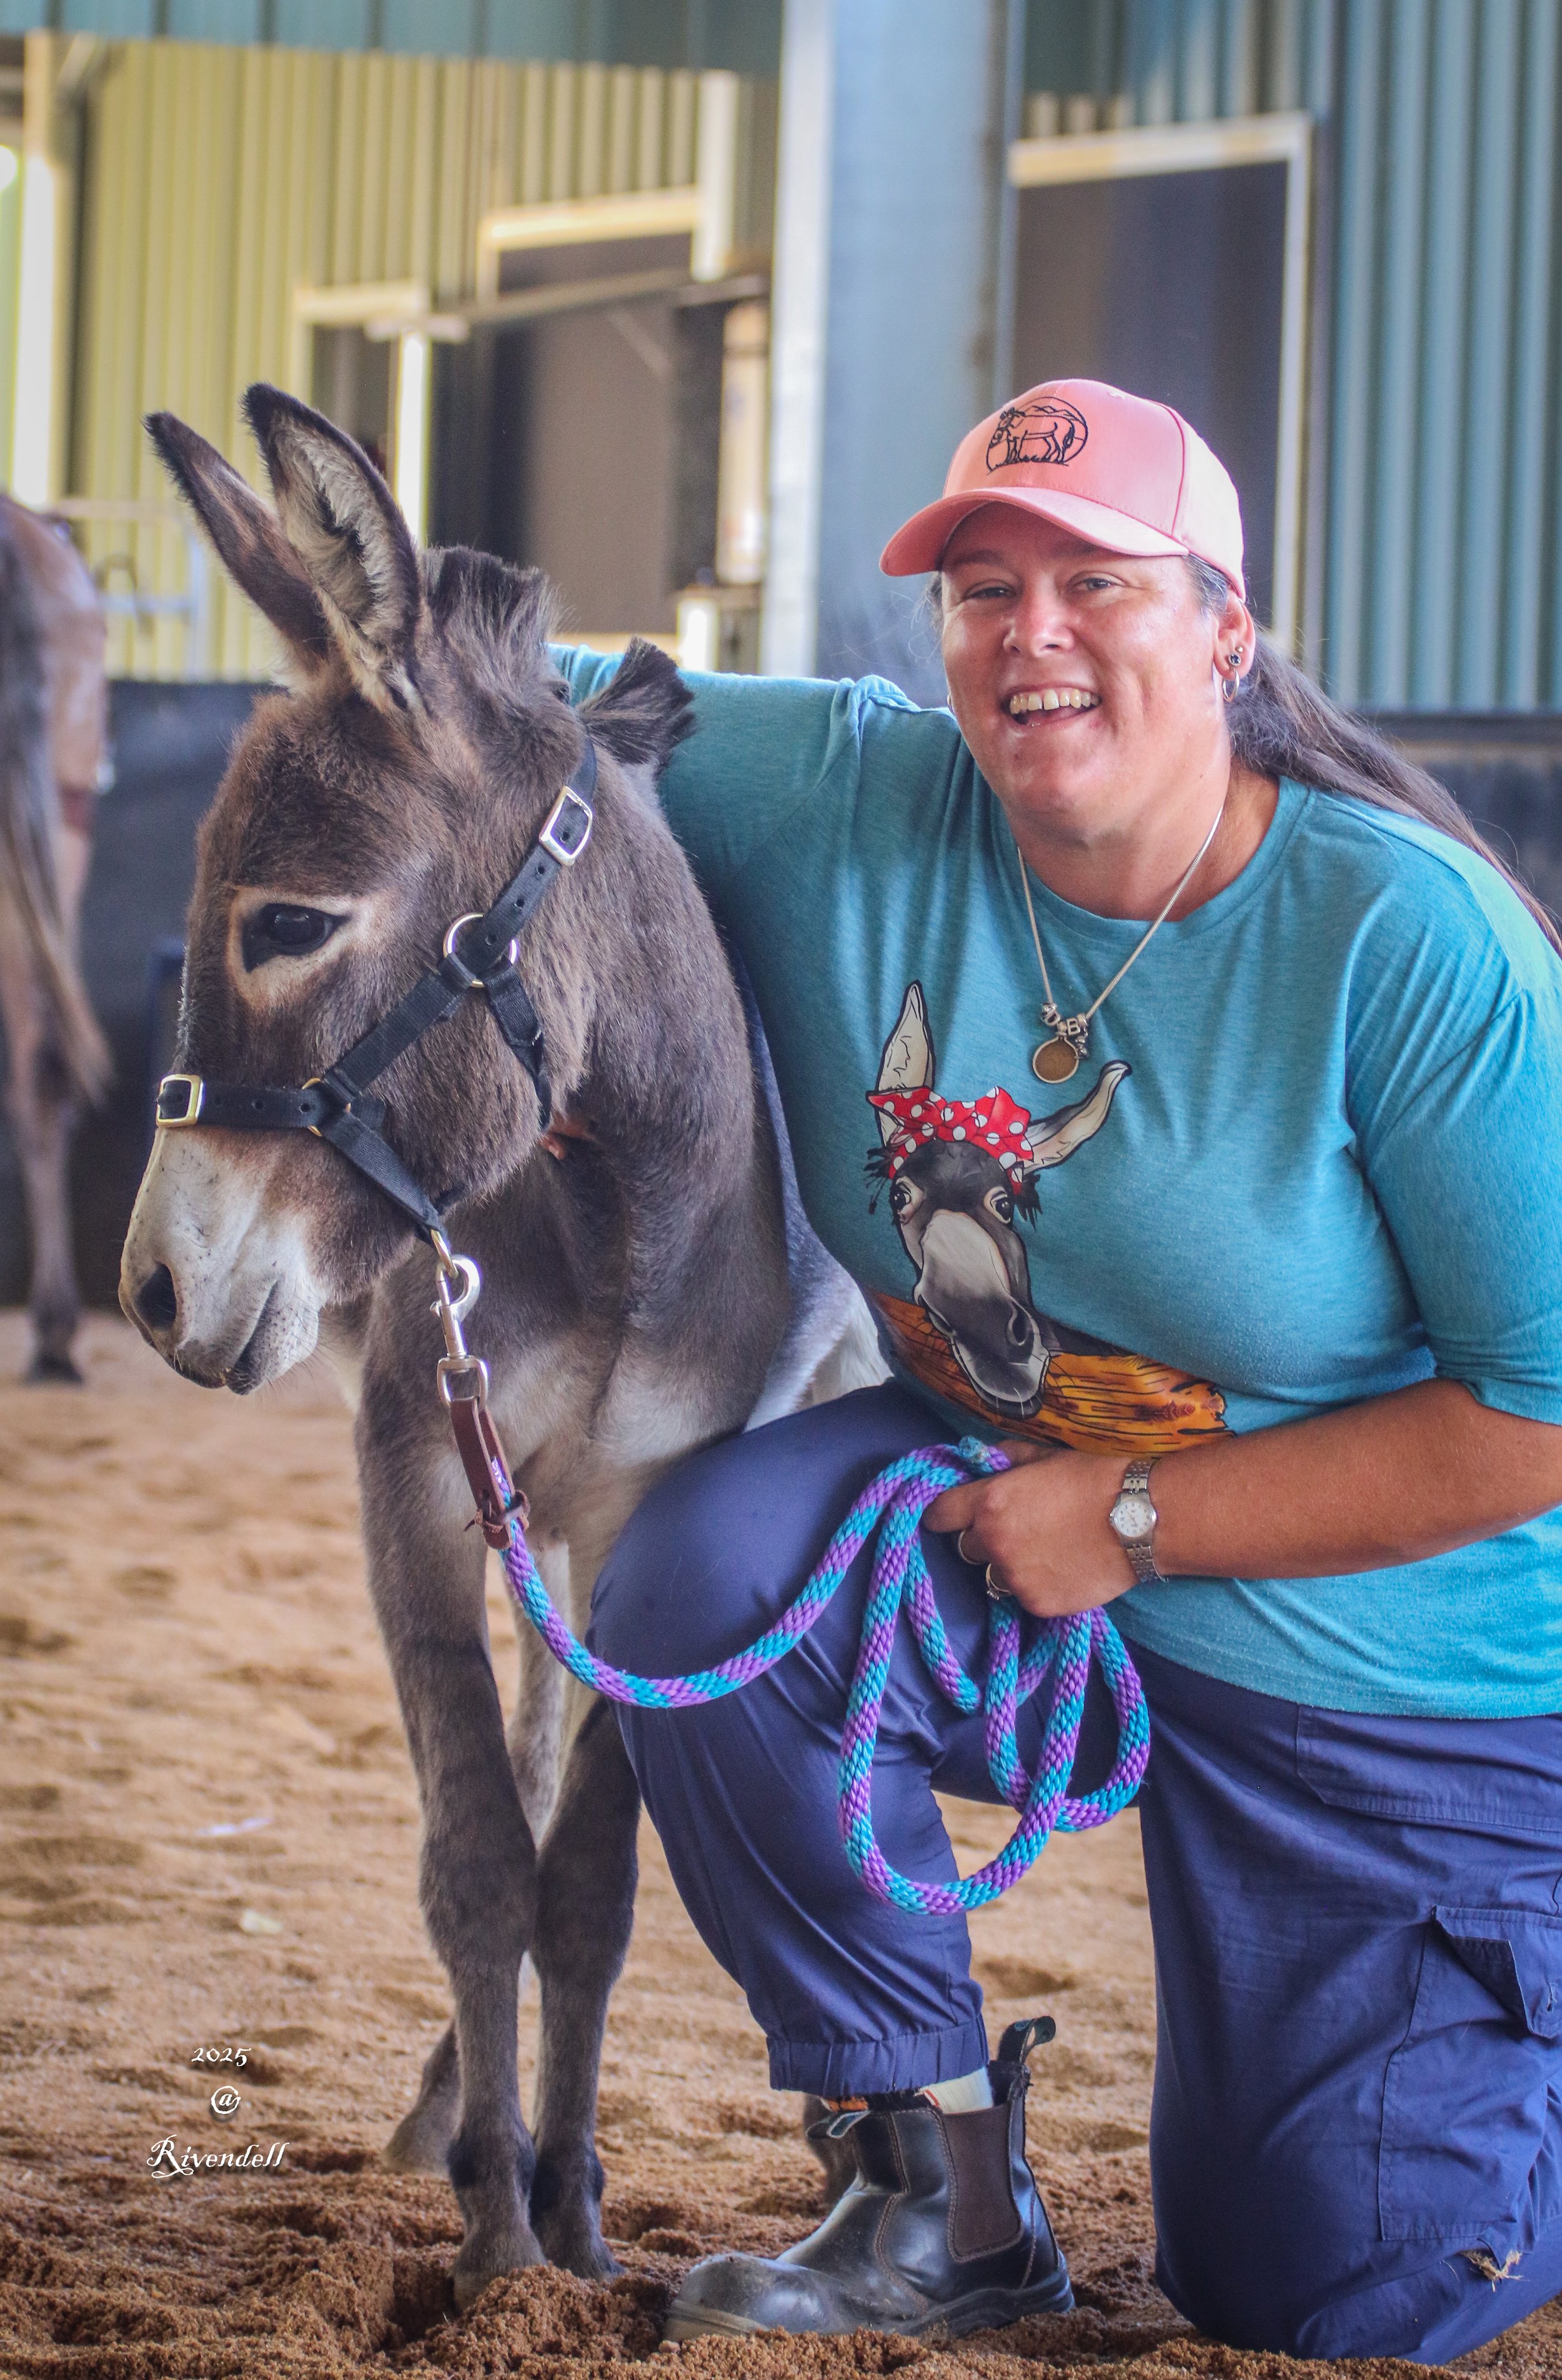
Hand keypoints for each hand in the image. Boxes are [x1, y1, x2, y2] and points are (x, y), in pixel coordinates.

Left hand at [924, 1441, 1136, 1616]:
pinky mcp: (1037, 1604)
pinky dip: (1036, 1585)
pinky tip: (1063, 1569)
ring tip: (1045, 1551)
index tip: (951, 1514)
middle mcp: (993, 1542)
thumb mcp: (1043, 1457)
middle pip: (966, 1546)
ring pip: (994, 1574)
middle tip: (1017, 1530)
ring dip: (1008, 1564)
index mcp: (989, 1502)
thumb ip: (1004, 1460)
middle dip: (984, 1538)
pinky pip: (1023, 1595)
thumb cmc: (1093, 1479)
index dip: (943, 1513)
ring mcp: (1014, 1577)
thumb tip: (980, 1461)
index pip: (938, 1514)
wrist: (1138, 1519)